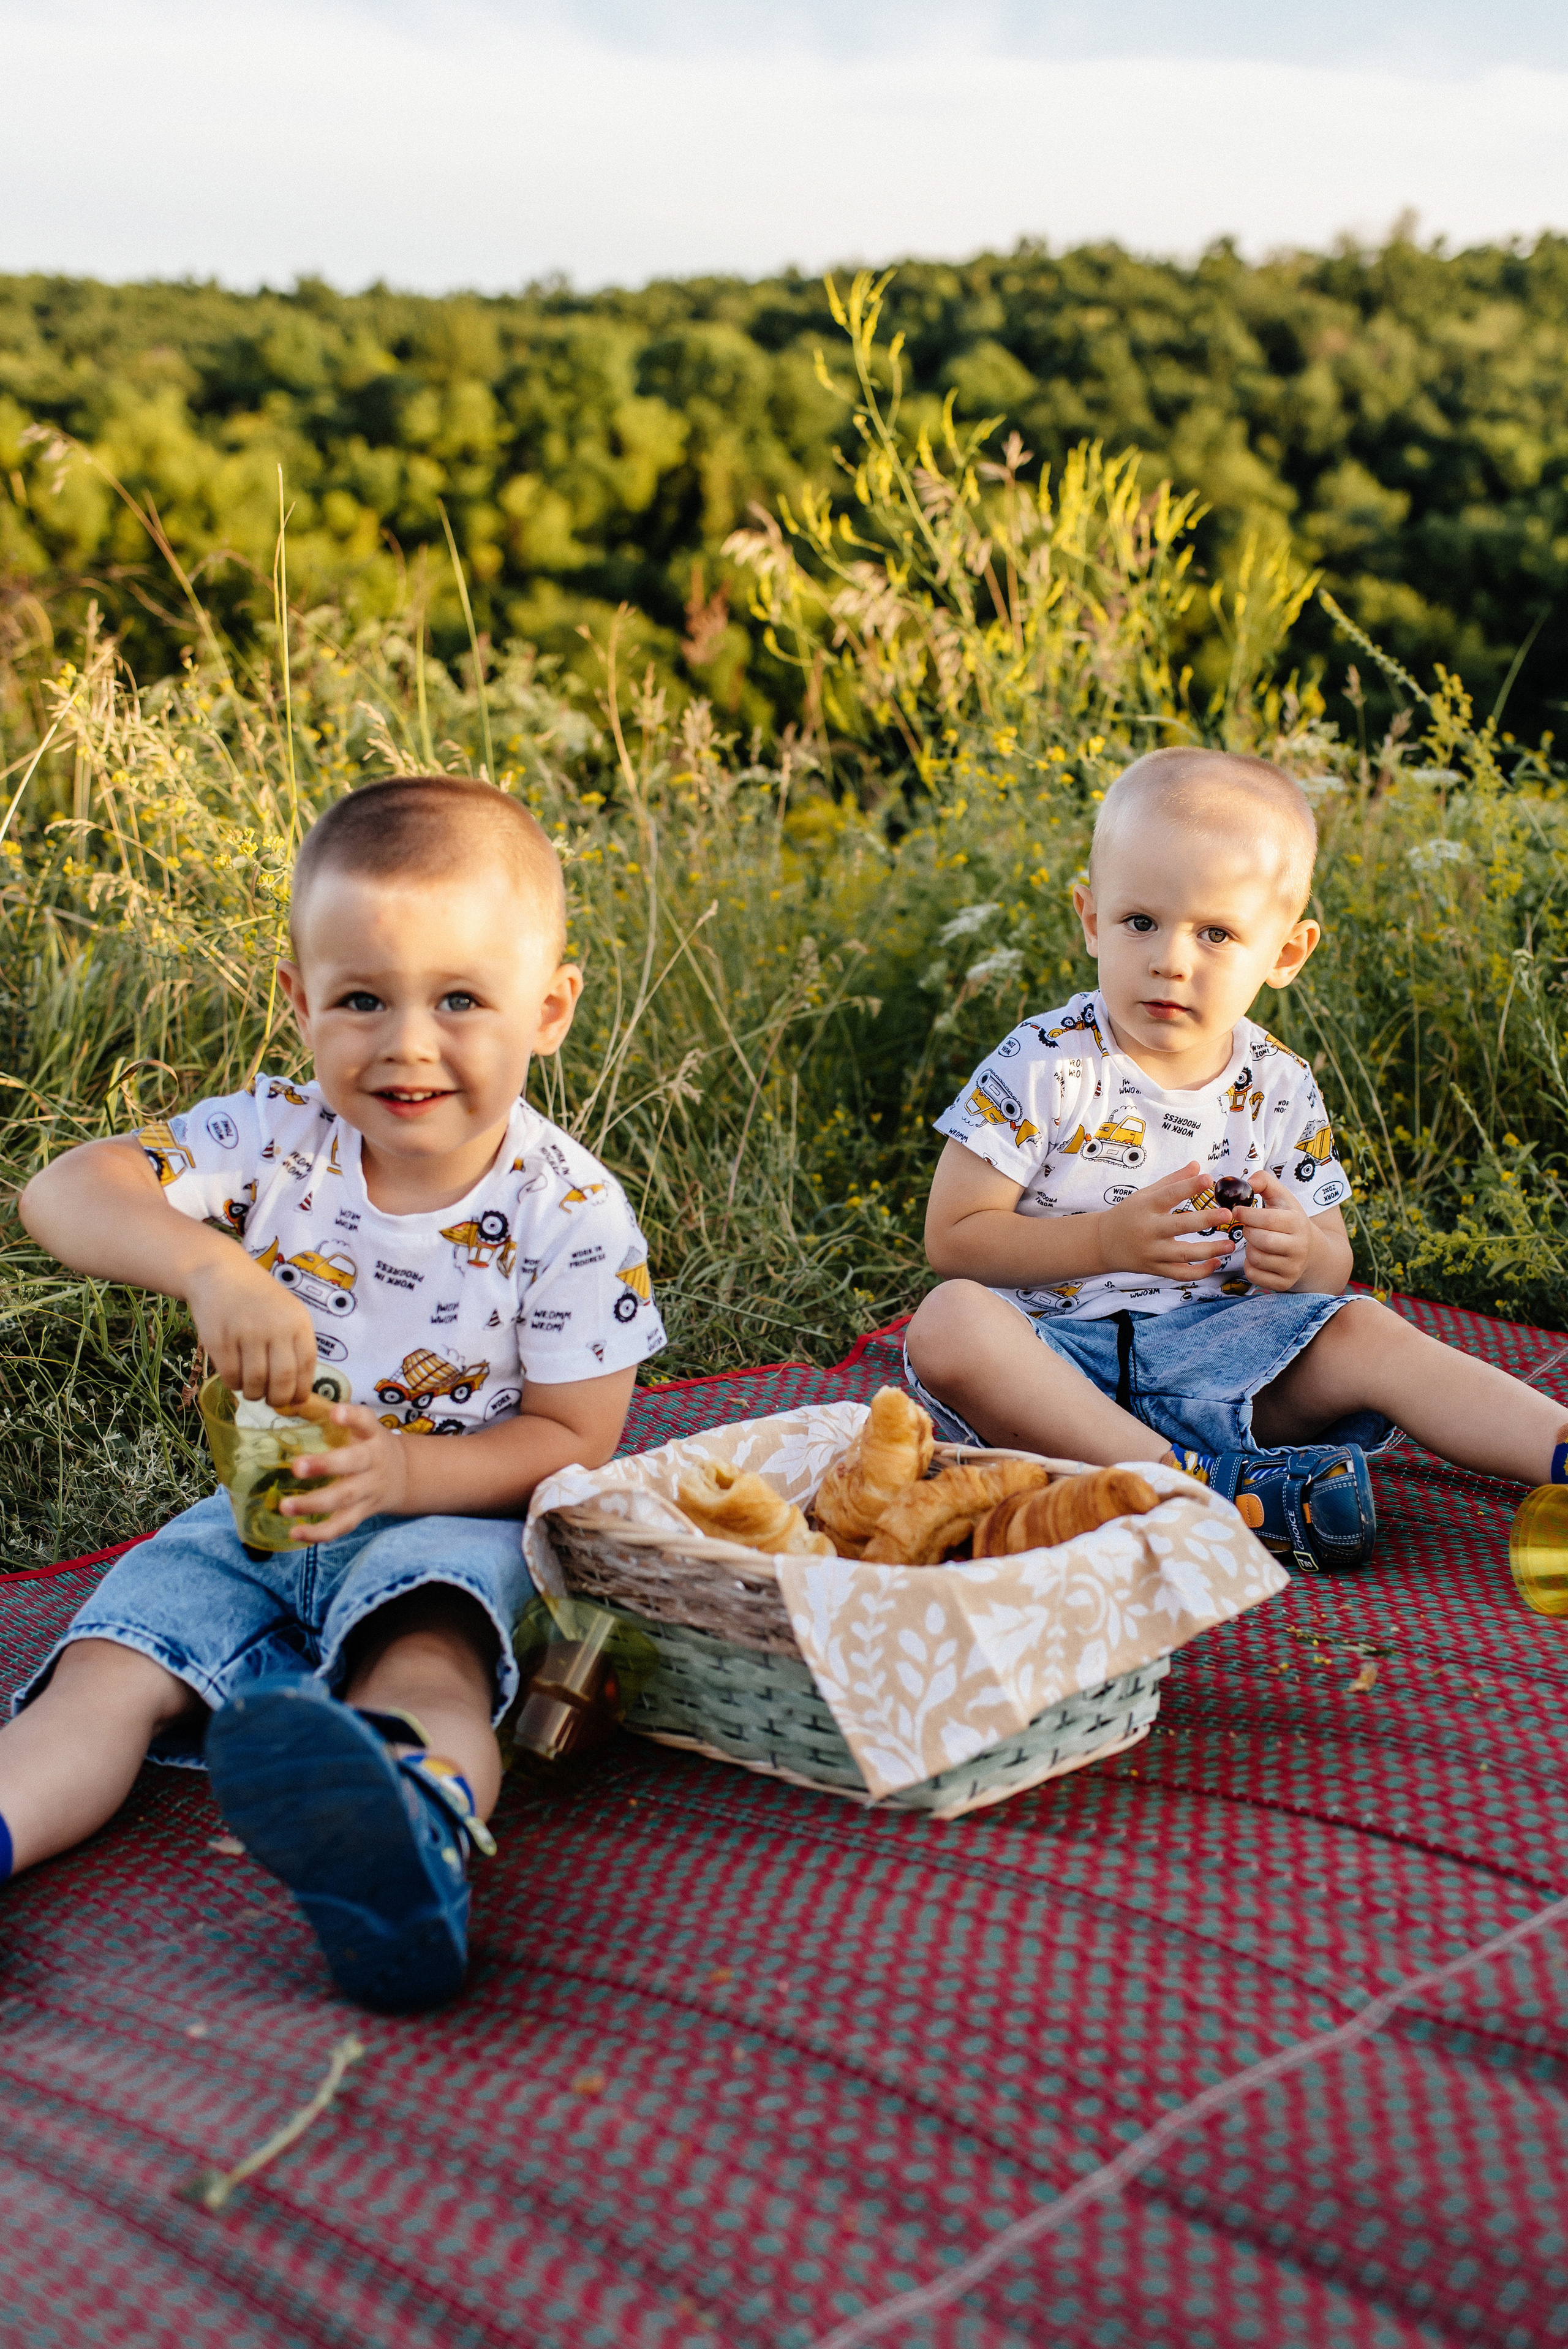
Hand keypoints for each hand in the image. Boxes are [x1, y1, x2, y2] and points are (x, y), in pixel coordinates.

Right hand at [185, 1255, 318, 1409]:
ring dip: (254, 1394)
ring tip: (252, 1389)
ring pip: (255, 1382)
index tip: (295, 1401)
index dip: (301, 1390)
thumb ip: (295, 1347)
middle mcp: (274, 1327)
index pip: (306, 1365)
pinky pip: (230, 1376)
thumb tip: (299, 1395)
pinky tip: (235, 1378)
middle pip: (282, 1379)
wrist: (219, 1272)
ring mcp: (245, 1333)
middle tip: (271, 1400)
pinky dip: (234, 1384)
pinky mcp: (219, 1339)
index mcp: (297, 1321)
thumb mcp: (287, 1313)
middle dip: (278, 1398)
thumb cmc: (258, 1298)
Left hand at [281, 1403, 413, 1542]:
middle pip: (353, 1464)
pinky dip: (319, 1533)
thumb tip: (285, 1402)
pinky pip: (342, 1526)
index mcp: (372, 1435)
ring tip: (285, 1506)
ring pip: (344, 1499)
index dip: (352, 1417)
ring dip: (314, 1504)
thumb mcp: (357, 1425)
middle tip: (296, 1466)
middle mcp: (374, 1462)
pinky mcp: (362, 1513)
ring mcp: (369, 1490)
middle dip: (326, 1466)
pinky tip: (295, 1533)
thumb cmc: (368, 1444)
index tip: (335, 1412)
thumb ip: (322, 1412)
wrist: (403, 1475)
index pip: (365, 1422)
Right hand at [1097, 1163, 1236, 1282]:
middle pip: (1180, 1226)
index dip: (1189, 1187)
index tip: (1209, 1179)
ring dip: (1210, 1250)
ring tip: (1231, 1244)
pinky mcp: (1155, 1268)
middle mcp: (1148, 1230)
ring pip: (1184, 1255)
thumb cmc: (1129, 1214)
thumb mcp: (1145, 1194)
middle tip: (1227, 1214)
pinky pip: (1180, 1274)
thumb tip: (1198, 1166)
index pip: (1169, 1194)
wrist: (1103, 1243)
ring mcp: (1152, 1252)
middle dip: (1205, 1220)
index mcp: (1145, 1206)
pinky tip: (1216, 1262)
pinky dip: (1200, 1272)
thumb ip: (1173, 1181)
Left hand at [1228, 1167, 1312, 1290]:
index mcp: (1298, 1223)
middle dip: (1247, 1232)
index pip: (1267, 1219)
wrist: (1312, 1252)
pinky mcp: (1284, 1283)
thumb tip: (1247, 1182)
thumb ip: (1264, 1182)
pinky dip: (1249, 1266)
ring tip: (1256, 1242)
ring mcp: (1293, 1268)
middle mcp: (1299, 1247)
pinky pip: (1254, 1275)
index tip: (1236, 1211)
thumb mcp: (1282, 1197)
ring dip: (1249, 1249)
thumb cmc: (1289, 1220)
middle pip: (1261, 1240)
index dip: (1246, 1214)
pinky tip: (1258, 1257)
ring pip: (1256, 1259)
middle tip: (1247, 1227)